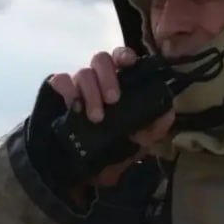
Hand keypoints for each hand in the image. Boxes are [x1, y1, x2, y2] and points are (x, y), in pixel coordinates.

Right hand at [48, 47, 174, 187]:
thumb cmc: (108, 152)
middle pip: (101, 59)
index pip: (121, 59)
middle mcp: (96, 80)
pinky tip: (74, 107)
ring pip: (83, 72)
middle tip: (114, 100)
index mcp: (117, 85)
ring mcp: (75, 85)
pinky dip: (69, 91)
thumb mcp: (136, 145)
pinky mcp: (55, 93)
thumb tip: (168, 113)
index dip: (125, 55)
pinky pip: (60, 80)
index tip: (129, 63)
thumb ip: (153, 129)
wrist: (72, 168)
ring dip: (92, 92)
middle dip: (109, 77)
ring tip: (96, 117)